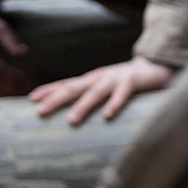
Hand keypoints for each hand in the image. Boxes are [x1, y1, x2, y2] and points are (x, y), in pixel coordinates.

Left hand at [29, 56, 175, 124]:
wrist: (156, 67)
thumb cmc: (127, 82)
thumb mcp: (105, 87)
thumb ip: (91, 97)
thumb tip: (70, 113)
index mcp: (92, 80)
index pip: (66, 84)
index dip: (49, 90)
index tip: (31, 100)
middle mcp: (100, 78)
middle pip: (74, 88)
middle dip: (56, 99)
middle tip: (40, 112)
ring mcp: (115, 79)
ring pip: (95, 93)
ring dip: (82, 106)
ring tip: (71, 121)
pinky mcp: (133, 82)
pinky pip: (122, 95)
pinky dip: (114, 104)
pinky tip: (106, 116)